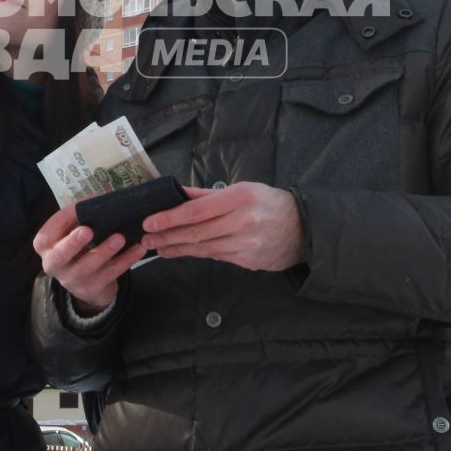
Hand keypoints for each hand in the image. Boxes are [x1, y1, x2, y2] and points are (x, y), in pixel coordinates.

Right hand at [32, 202, 152, 312]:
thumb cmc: (78, 247)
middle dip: (73, 243)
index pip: (48, 232)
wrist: (86, 281)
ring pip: (87, 267)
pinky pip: (110, 274)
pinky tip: (138, 249)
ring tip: (120, 238)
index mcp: (45, 246)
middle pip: (60, 256)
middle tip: (88, 230)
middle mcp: (53, 265)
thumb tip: (101, 199)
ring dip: (104, 251)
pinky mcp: (91, 290)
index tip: (78, 208)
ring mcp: (71, 280)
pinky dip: (125, 260)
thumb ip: (79, 217)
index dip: (63, 220)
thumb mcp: (72, 232)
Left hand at [142, 182, 305, 270]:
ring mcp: (248, 244)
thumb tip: (177, 194)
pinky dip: (198, 253)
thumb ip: (207, 195)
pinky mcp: (249, 261)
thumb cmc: (269, 203)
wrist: (304, 228)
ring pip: (204, 248)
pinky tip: (182, 251)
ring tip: (159, 248)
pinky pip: (217, 256)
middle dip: (168, 236)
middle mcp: (244, 222)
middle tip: (146, 240)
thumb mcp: (242, 189)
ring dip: (178, 248)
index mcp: (241, 197)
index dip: (170, 218)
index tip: (150, 223)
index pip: (197, 211)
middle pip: (197, 232)